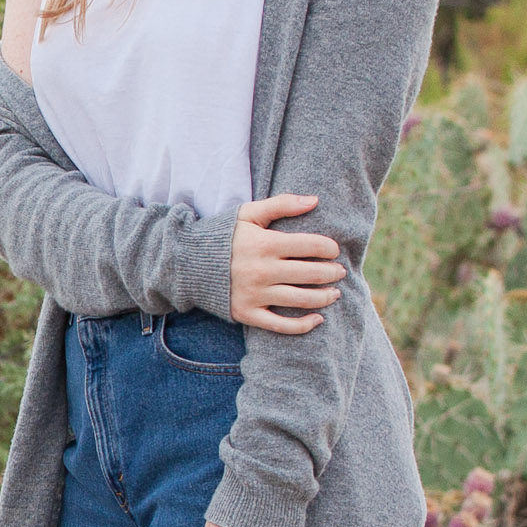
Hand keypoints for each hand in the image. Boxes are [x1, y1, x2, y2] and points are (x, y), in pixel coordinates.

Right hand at [230, 194, 341, 333]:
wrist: (188, 263)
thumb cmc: (225, 236)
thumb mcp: (249, 214)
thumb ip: (282, 204)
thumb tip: (315, 200)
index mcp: (265, 243)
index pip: (312, 245)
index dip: (329, 248)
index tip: (333, 250)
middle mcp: (262, 270)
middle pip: (311, 274)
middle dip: (332, 273)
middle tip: (339, 272)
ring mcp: (255, 294)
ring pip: (301, 300)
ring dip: (325, 297)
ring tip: (334, 293)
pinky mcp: (247, 313)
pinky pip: (281, 325)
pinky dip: (304, 325)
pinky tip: (318, 319)